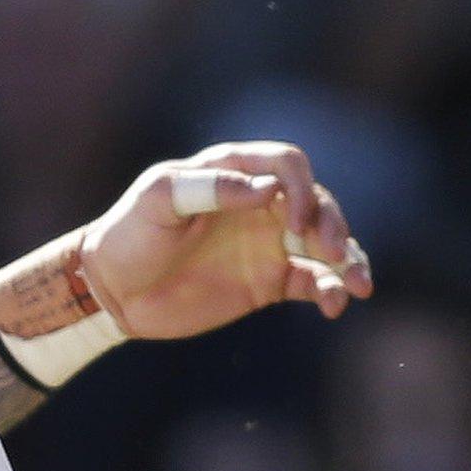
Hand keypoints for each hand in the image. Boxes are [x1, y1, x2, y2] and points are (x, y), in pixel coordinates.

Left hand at [80, 141, 371, 339]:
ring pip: (326, 244)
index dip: (299, 188)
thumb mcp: (157, 201)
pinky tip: (336, 305)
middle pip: (317, 203)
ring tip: (358, 285)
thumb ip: (209, 188)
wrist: (111, 291)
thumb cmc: (127, 235)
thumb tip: (266, 189)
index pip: (287, 165)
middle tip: (332, 252)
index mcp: (233, 173)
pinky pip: (314, 281)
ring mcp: (268, 243)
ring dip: (350, 259)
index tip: (290, 223)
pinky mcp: (269, 281)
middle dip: (333, 225)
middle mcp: (259, 204)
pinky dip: (332, 290)